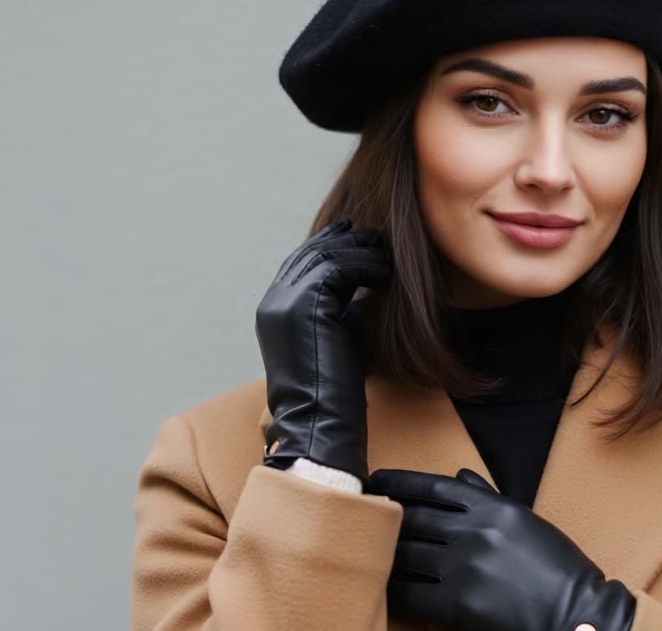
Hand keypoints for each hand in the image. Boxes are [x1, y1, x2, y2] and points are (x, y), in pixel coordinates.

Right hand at [256, 218, 390, 480]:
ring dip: (360, 252)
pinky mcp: (303, 305)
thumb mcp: (340, 340)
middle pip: (310, 254)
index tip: (360, 239)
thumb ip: (345, 311)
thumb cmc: (335, 392)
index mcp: (275, 311)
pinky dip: (365, 266)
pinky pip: (338, 268)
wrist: (320, 423)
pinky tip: (386, 273)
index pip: (301, 265)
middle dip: (345, 241)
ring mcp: (283, 302)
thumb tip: (370, 289)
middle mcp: (273, 302)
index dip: (330, 247)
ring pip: (325, 256)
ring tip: (388, 256)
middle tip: (377, 238)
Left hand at [367, 468, 635, 630]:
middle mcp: (474, 531)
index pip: (433, 487)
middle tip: (361, 515)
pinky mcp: (459, 602)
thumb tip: (461, 477)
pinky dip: (394, 591)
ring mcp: (464, 566)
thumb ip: (488, 497)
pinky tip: (381, 590)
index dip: (399, 482)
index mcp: (492, 507)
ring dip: (384, 554)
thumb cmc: (556, 567)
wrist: (575, 610)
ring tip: (365, 552)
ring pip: (408, 554)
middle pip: (414, 518)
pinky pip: (412, 594)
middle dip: (384, 517)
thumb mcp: (525, 521)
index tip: (376, 479)